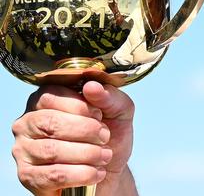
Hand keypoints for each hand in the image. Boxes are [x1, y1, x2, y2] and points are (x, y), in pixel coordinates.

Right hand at [12, 82, 134, 194]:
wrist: (110, 168)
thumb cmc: (110, 134)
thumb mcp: (118, 110)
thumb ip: (109, 96)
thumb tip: (92, 86)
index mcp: (46, 99)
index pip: (52, 95)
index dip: (80, 106)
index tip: (100, 115)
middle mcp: (28, 122)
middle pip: (50, 122)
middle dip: (85, 130)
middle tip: (105, 137)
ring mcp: (24, 150)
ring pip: (52, 150)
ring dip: (87, 153)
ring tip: (105, 155)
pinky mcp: (28, 176)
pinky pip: (53, 175)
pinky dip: (81, 174)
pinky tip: (96, 172)